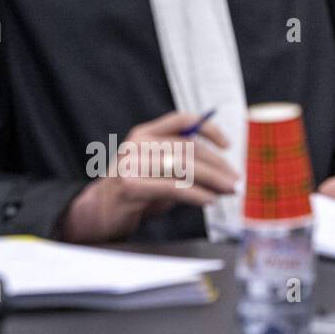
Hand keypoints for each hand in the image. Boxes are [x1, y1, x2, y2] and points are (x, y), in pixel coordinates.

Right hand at [60, 110, 239, 243]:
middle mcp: (137, 144)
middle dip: (218, 165)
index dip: (208, 128)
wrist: (98, 212)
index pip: (181, 121)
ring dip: (213, 180)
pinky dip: (196, 194)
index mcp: (144, 134)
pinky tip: (209, 200)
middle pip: (187, 148)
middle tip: (236, 181)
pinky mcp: (130, 186)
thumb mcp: (159, 174)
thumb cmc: (134, 193)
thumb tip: (224, 176)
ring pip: (182, 166)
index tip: (227, 145)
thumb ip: (184, 169)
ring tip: (229, 191)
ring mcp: (132, 164)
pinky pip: (171, 187)